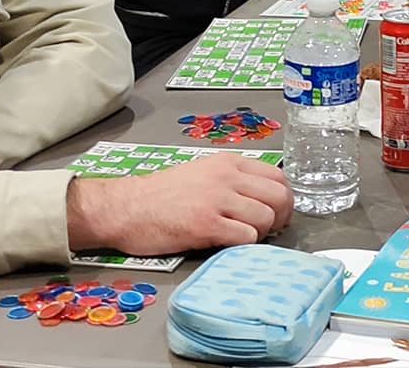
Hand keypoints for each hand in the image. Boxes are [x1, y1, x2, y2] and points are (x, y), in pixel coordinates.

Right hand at [66, 154, 292, 254]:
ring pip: (266, 218)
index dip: (283, 200)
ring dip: (260, 234)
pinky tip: (226, 244)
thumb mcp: (202, 174)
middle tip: (266, 230)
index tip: (275, 214)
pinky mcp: (205, 224)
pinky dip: (243, 245)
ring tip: (241, 237)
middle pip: (279, 197)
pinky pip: (246, 237)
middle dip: (280, 218)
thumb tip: (265, 201)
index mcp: (228, 163)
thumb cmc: (160, 196)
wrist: (125, 207)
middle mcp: (226, 177)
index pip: (278, 177)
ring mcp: (216, 199)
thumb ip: (233, 182)